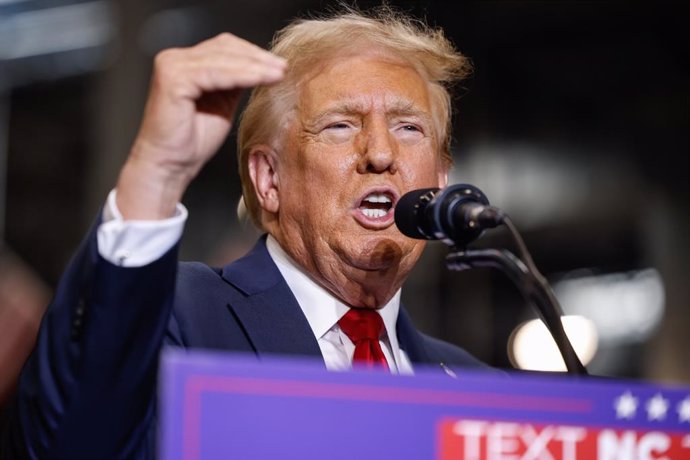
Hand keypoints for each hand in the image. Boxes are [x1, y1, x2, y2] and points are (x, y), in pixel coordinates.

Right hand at [116, 33, 285, 218]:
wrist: (170, 166)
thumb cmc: (193, 142)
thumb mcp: (222, 105)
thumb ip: (235, 83)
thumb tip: (263, 68)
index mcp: (184, 62)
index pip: (224, 47)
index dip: (253, 54)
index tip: (280, 65)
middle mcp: (174, 58)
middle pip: (224, 47)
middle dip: (257, 57)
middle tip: (284, 66)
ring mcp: (171, 66)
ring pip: (222, 58)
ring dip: (254, 65)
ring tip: (279, 73)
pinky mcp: (172, 79)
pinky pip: (214, 73)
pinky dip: (242, 75)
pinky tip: (262, 79)